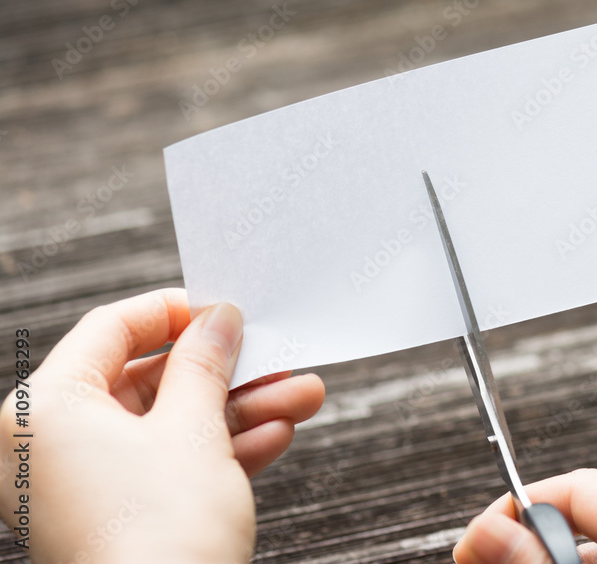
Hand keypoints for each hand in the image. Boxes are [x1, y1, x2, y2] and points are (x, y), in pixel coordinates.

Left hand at [0, 289, 324, 563]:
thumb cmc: (158, 537)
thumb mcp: (192, 430)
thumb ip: (205, 363)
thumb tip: (218, 319)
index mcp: (46, 411)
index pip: (109, 329)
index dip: (173, 311)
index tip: (222, 308)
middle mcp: (54, 445)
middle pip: (150, 379)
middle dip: (226, 372)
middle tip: (273, 354)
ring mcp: (86, 484)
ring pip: (170, 424)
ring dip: (240, 410)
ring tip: (300, 394)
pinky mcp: (118, 515)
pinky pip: (171, 464)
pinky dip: (222, 448)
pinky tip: (276, 433)